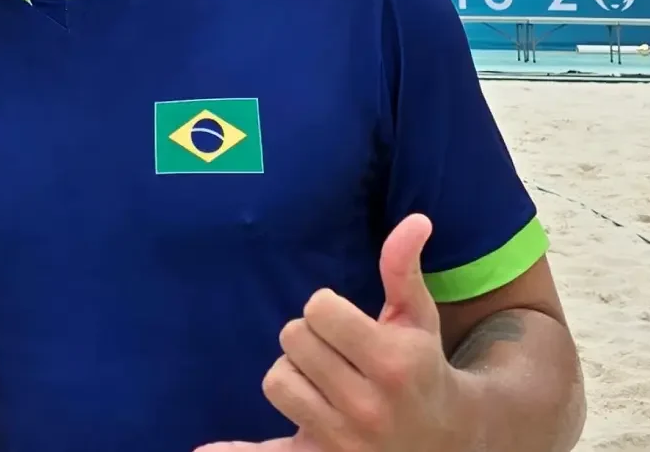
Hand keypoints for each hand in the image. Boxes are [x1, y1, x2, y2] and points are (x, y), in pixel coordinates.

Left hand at [194, 216, 468, 451]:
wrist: (446, 439)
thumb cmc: (422, 366)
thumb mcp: (418, 318)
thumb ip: (404, 269)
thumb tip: (414, 220)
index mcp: (392, 363)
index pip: (318, 310)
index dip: (326, 309)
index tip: (345, 322)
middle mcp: (367, 405)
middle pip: (293, 341)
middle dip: (310, 339)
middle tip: (337, 352)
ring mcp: (342, 440)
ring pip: (276, 381)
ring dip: (293, 375)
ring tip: (324, 381)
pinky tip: (203, 450)